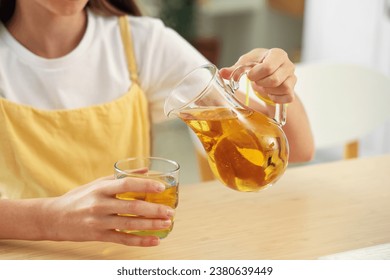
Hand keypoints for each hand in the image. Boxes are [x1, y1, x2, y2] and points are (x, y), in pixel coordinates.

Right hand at [42, 176, 173, 245]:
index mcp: (101, 189)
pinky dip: (140, 241)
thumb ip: (121, 177)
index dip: (145, 186)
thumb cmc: (79, 197)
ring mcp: (99, 222)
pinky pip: (123, 240)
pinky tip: (154, 240)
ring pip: (129, 224)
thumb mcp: (97, 183)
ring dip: (151, 225)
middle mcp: (100, 205)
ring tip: (167, 223)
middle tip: (170, 211)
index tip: (161, 188)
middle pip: (132, 207)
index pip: (126, 185)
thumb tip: (146, 170)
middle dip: (153, 210)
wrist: (54, 218)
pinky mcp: (98, 236)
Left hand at [220, 48, 296, 103]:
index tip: (249, 76)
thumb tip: (222, 73)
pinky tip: (270, 94)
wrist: (269, 73)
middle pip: (274, 80)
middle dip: (261, 83)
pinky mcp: (293, 89)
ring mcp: (292, 77)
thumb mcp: (245, 64)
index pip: (268, 67)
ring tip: (263, 86)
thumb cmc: (256, 65)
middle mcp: (288, 64)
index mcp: (277, 54)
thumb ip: (234, 69)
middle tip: (256, 82)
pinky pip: (288, 97)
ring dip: (268, 91)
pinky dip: (276, 98)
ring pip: (282, 88)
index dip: (255, 74)